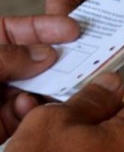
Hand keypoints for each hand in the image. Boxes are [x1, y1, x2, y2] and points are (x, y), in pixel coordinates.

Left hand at [0, 14, 79, 140]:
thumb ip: (8, 56)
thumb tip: (45, 54)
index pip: (20, 31)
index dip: (47, 27)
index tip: (73, 29)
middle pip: (37, 62)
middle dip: (59, 64)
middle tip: (86, 63)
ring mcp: (1, 98)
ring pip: (39, 90)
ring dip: (49, 91)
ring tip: (57, 91)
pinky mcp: (5, 124)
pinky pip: (29, 115)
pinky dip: (31, 113)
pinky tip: (23, 109)